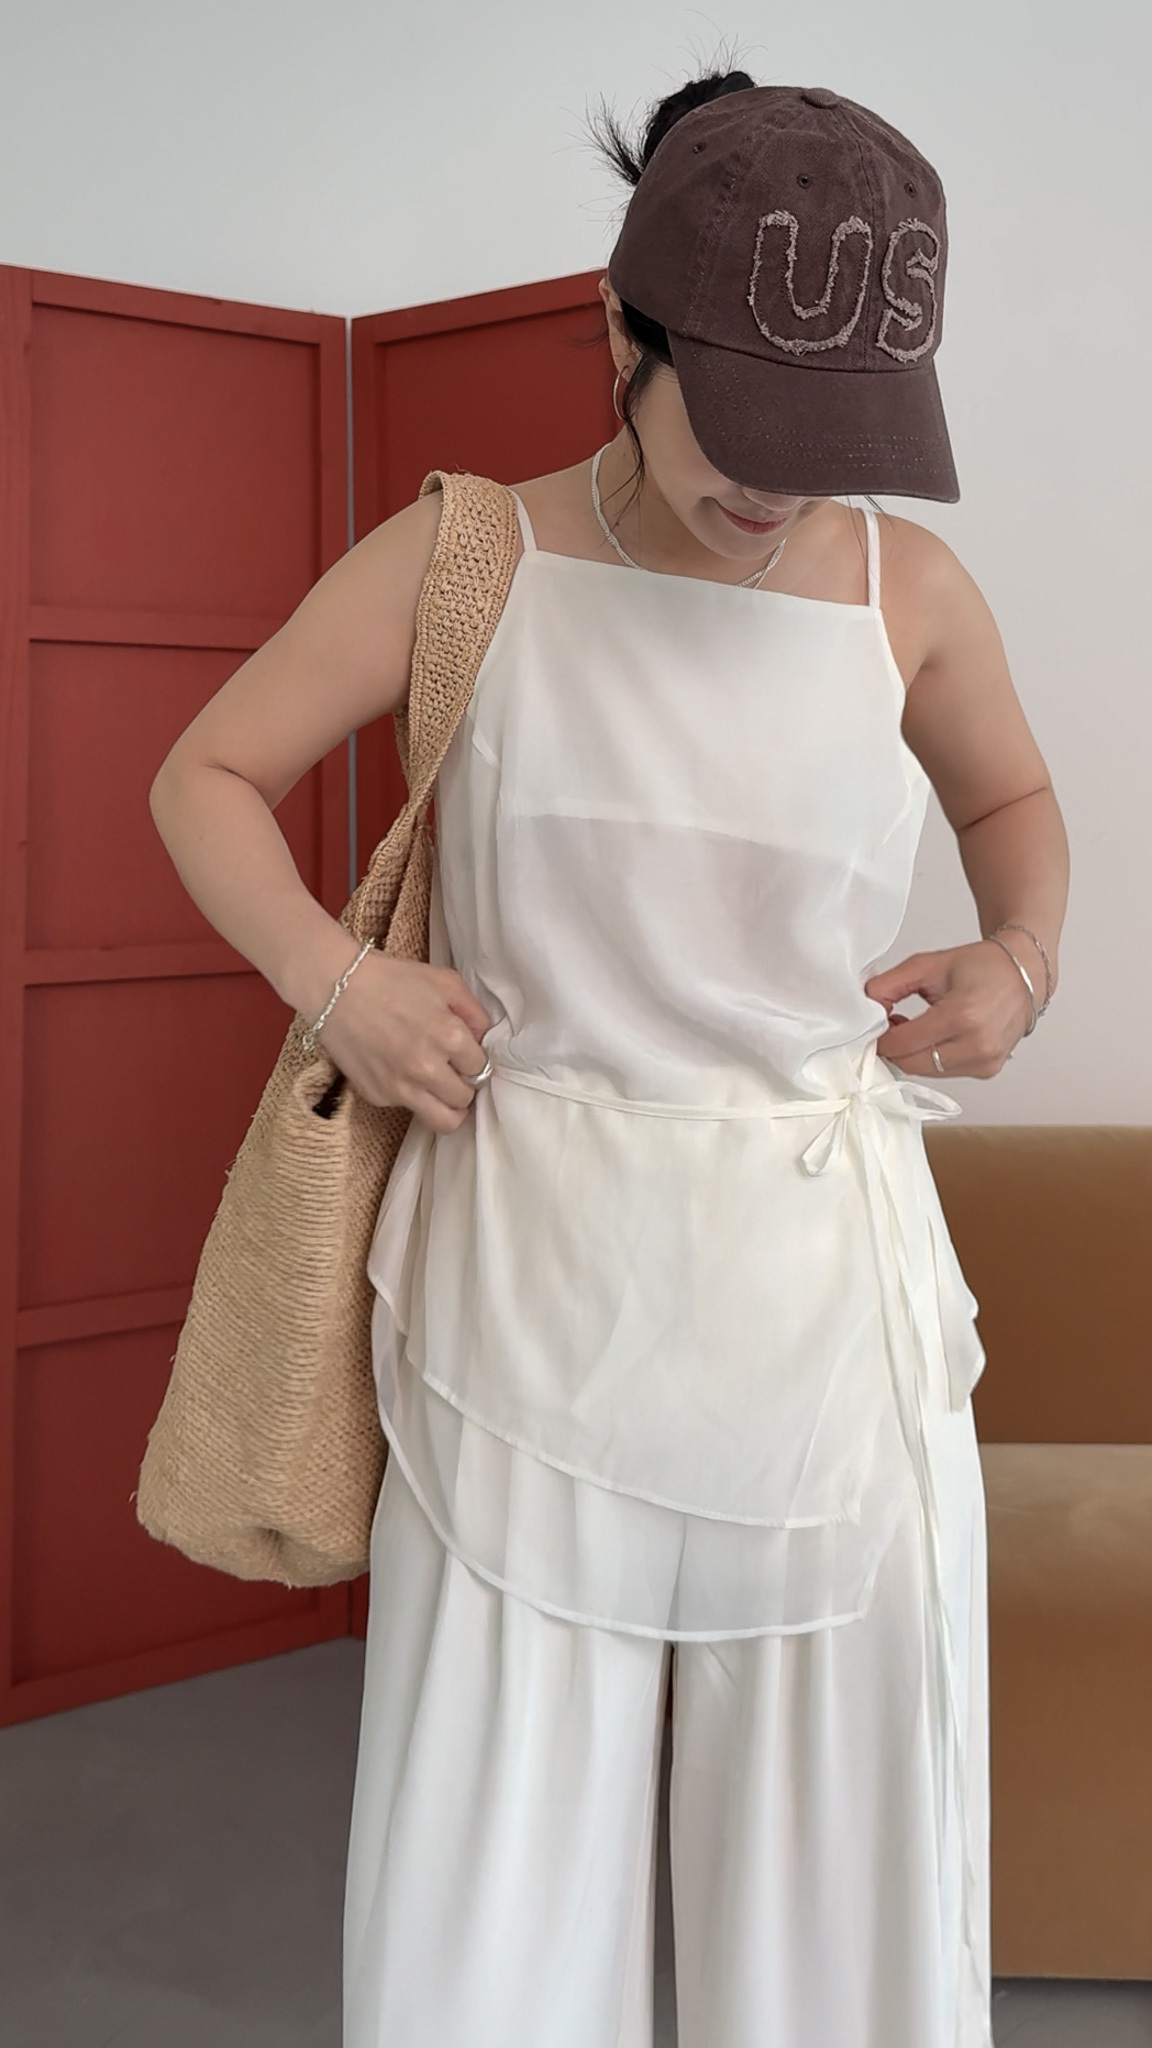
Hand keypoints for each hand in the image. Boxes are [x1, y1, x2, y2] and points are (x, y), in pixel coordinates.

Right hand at [317, 953, 492, 1133]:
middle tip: (452, 1071)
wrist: (336, 988)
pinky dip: (410, 1096)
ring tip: (439, 1090)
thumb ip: (473, 1013)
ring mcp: (401, 1086)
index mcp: (449, 1037)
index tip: (464, 1055)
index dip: (474, 1060)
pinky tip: (399, 1071)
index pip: (481, 1068)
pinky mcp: (378, 1095)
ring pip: (444, 1121)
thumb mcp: (444, 981)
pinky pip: (407, 1108)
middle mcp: (427, 1068)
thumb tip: (481, 1041)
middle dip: (463, 1085)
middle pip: (465, 1098)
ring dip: (447, 1106)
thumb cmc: (391, 979)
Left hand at [863, 940, 1032, 1080]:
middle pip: (911, 1063)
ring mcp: (986, 1062)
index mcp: (963, 1015)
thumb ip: (889, 984)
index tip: (875, 1023)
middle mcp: (977, 1045)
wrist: (1026, 975)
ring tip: (913, 1027)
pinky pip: (944, 1072)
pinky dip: (931, 1058)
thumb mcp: (928, 964)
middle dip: (894, 1047)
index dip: (880, 1037)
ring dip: (911, 1054)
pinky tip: (934, 1037)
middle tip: (891, 1025)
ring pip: (926, 1071)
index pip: (902, 1043)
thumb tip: (866, 1005)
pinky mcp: (988, 1071)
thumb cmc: (981, 966)